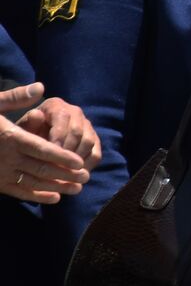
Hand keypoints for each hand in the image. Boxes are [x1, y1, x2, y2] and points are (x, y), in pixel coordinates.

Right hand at [0, 84, 89, 203]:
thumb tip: (41, 87)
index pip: (41, 149)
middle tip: (86, 177)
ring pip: (32, 182)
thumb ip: (16, 97)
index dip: (61, 156)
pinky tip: (54, 198)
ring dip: (56, 187)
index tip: (80, 162)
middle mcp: (6, 157)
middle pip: (41, 168)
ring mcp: (0, 172)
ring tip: (77, 189)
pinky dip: (36, 196)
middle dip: (66, 175)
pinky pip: (18, 191)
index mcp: (10, 137)